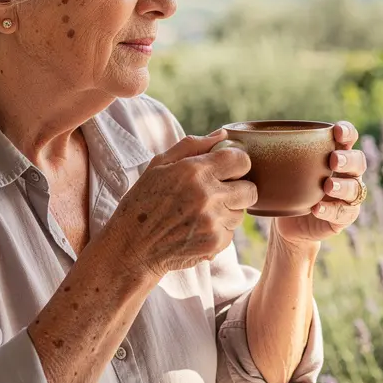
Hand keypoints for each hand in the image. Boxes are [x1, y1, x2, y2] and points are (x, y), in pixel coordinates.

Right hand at [109, 130, 256, 277]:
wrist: (132, 247)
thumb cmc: (143, 201)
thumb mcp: (159, 165)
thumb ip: (193, 145)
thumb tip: (223, 134)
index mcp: (194, 171)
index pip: (241, 160)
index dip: (237, 164)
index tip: (227, 170)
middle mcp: (207, 195)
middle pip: (250, 190)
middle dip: (238, 190)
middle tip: (218, 194)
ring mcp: (212, 221)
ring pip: (241, 213)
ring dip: (227, 212)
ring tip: (200, 214)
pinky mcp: (214, 243)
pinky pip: (231, 233)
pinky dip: (218, 232)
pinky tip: (196, 230)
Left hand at [273, 121, 366, 246]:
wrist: (287, 221)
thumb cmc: (284, 186)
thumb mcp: (277, 167)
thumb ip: (267, 150)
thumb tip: (226, 133)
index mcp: (334, 153)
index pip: (348, 138)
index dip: (347, 132)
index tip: (336, 131)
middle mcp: (346, 173)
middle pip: (359, 162)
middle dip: (348, 158)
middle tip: (333, 159)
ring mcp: (347, 196)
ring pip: (355, 188)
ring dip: (343, 185)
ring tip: (327, 186)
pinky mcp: (343, 217)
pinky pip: (344, 213)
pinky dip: (330, 210)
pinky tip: (317, 208)